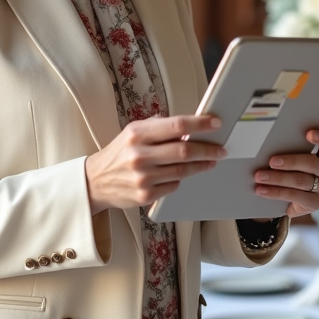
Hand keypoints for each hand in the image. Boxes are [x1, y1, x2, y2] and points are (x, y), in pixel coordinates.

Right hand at [85, 115, 225, 214]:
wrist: (96, 181)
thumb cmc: (120, 153)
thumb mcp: (133, 132)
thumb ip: (159, 127)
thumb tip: (188, 126)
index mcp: (138, 134)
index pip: (177, 125)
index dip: (200, 124)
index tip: (216, 123)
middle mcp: (140, 155)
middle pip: (184, 150)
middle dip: (208, 149)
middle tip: (221, 149)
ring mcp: (143, 177)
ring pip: (183, 171)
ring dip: (201, 165)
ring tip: (210, 161)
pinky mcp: (145, 195)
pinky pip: (174, 186)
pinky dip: (180, 180)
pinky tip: (181, 175)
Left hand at [254, 128, 318, 217]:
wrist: (294, 195)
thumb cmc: (295, 167)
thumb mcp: (297, 155)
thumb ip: (292, 147)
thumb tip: (268, 141)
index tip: (308, 134)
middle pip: (312, 163)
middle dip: (290, 161)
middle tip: (271, 161)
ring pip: (300, 181)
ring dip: (277, 178)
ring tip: (260, 176)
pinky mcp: (316, 202)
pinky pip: (294, 196)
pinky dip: (275, 192)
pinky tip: (262, 190)